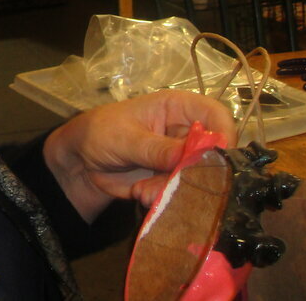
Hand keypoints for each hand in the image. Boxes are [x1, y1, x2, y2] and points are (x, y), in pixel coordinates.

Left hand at [42, 90, 235, 222]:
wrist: (82, 160)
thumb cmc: (101, 132)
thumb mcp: (126, 137)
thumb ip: (157, 148)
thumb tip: (193, 156)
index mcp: (177, 108)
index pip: (216, 114)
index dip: (223, 134)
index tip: (220, 158)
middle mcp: (186, 133)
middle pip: (214, 152)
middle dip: (197, 173)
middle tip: (171, 183)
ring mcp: (182, 159)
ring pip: (200, 178)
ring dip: (175, 190)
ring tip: (144, 190)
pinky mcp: (174, 181)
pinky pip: (182, 194)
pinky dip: (164, 198)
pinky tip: (141, 194)